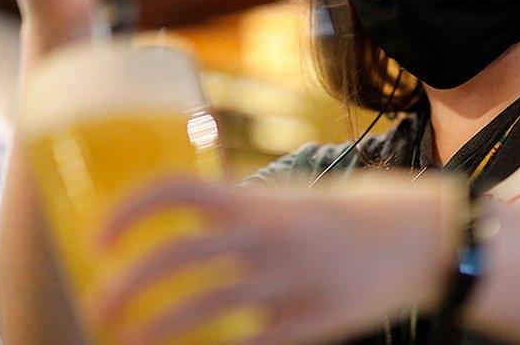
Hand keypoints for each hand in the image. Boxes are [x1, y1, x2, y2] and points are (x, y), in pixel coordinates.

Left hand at [90, 176, 465, 343]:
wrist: (421, 240)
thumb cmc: (351, 216)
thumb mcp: (293, 200)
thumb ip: (243, 210)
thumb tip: (189, 224)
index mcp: (257, 201)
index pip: (174, 190)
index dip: (128, 212)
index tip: (98, 237)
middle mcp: (263, 238)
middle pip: (170, 259)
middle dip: (122, 288)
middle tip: (99, 309)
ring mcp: (284, 284)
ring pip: (195, 312)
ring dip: (150, 330)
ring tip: (130, 340)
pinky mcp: (305, 325)